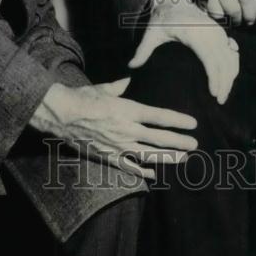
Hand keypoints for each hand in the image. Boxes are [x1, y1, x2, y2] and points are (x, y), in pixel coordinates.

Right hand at [29, 77, 197, 179]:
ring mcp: (118, 146)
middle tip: (194, 144)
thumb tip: (128, 80)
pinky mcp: (108, 156)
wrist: (61, 115)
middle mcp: (126, 129)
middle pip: (159, 138)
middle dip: (179, 142)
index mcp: (127, 110)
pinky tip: (153, 175)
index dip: (178, 121)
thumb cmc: (81, 98)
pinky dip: (142, 173)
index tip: (192, 124)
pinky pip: (129, 167)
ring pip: (148, 155)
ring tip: (182, 158)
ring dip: (168, 157)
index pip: (159, 116)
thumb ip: (118, 87)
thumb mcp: (102, 88)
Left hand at [129, 0, 239, 103]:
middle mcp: (209, 31)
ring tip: (223, 95)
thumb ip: (142, 50)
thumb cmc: (161, 18)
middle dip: (224, 82)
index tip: (213, 93)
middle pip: (223, 61)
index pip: (210, 58)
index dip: (214, 77)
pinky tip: (230, 79)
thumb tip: (131, 66)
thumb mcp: (151, 33)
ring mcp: (216, 31)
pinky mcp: (220, 32)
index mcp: (193, 33)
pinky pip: (231, 50)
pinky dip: (232, 65)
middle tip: (220, 101)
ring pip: (230, 56)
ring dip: (230, 76)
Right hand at [187, 0, 255, 25]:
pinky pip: (207, 13)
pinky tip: (214, 11)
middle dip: (238, 19)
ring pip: (220, 13)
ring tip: (226, 16)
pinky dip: (213, 16)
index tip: (251, 20)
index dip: (250, 13)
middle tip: (238, 21)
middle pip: (234, 8)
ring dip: (225, 19)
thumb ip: (253, 1)